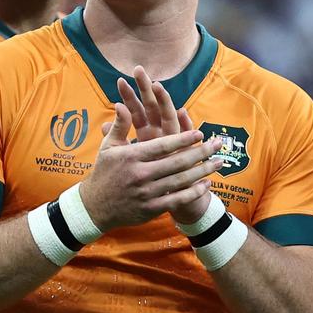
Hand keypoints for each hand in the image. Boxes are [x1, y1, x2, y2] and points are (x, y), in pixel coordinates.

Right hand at [79, 67, 221, 230]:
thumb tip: (122, 104)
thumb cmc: (104, 172)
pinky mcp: (151, 209)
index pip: (162, 145)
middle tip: (218, 145)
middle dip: (201, 153)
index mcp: (131, 156)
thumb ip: (120, 126)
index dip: (183, 139)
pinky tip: (206, 184)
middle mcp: (140, 174)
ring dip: (203, 171)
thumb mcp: (108, 148)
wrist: (94, 207)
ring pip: (181, 181)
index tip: (200, 134)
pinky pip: (177, 199)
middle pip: (177, 162)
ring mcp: (146, 193)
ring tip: (219, 163)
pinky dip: (194, 192)